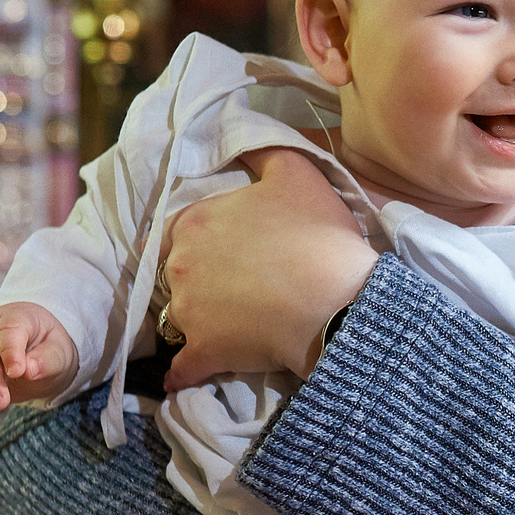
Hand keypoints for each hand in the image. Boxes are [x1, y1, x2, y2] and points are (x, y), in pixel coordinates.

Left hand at [162, 148, 373, 387]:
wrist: (338, 302)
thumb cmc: (320, 237)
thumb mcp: (297, 175)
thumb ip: (261, 152)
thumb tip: (239, 138)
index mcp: (195, 222)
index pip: (182, 228)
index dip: (207, 238)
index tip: (235, 248)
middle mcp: (180, 265)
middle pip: (177, 273)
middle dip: (200, 278)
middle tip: (239, 284)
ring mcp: (188, 313)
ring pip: (179, 317)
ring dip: (198, 321)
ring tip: (234, 323)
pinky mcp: (204, 352)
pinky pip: (183, 369)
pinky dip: (186, 373)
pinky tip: (189, 376)